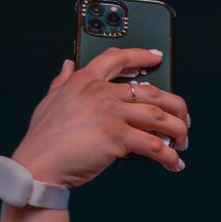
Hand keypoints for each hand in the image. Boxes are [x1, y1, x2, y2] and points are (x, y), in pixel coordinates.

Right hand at [9, 50, 187, 186]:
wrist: (37, 165)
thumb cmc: (42, 138)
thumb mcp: (50, 100)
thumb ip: (62, 80)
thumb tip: (67, 63)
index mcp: (85, 80)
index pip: (117, 58)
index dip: (141, 55)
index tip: (157, 57)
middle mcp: (102, 93)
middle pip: (152, 92)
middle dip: (175, 106)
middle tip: (183, 119)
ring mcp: (111, 114)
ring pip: (160, 117)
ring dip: (178, 131)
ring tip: (182, 143)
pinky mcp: (117, 138)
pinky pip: (155, 146)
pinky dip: (169, 157)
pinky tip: (174, 164)